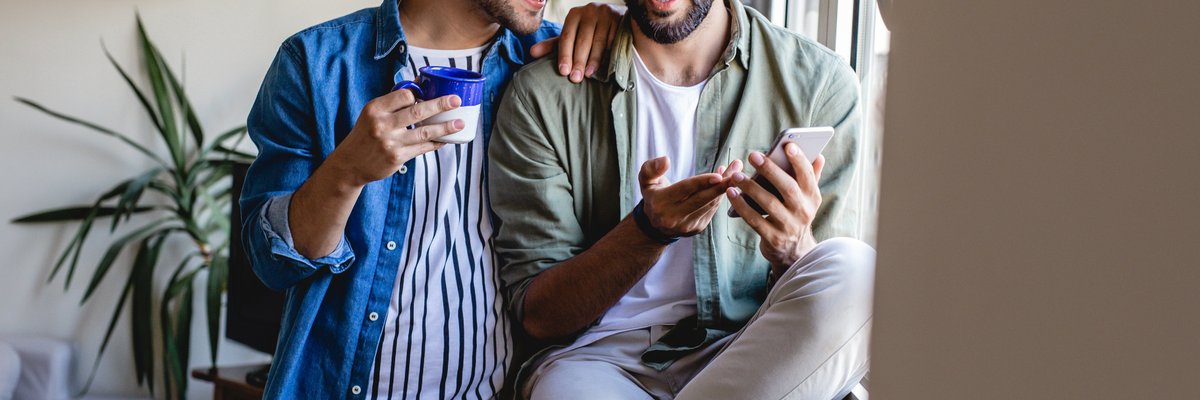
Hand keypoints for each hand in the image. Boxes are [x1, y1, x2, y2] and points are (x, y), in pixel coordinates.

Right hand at [328, 89, 464, 185]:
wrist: (350, 164)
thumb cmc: (366, 134)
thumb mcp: (372, 113)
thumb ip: (393, 102)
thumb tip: (421, 83)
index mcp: (375, 109)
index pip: (404, 95)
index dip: (419, 93)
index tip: (432, 92)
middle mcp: (382, 124)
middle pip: (417, 111)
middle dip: (440, 105)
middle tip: (456, 100)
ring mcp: (390, 142)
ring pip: (424, 132)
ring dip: (445, 127)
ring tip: (460, 123)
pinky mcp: (397, 158)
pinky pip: (422, 148)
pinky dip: (436, 143)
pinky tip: (446, 139)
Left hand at [529, 2, 625, 82]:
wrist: (615, 18)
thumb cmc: (589, 31)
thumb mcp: (571, 36)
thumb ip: (554, 45)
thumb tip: (532, 53)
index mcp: (574, 14)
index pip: (567, 36)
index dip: (564, 55)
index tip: (563, 72)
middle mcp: (590, 11)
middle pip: (582, 40)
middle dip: (578, 61)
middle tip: (575, 78)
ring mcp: (606, 14)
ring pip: (599, 41)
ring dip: (593, 60)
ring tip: (589, 75)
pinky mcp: (620, 20)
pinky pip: (613, 40)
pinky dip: (609, 54)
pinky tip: (605, 66)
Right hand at [638, 156, 734, 237]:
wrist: (655, 224)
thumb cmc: (653, 194)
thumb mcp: (645, 180)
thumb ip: (651, 168)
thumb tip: (665, 160)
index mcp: (660, 203)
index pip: (685, 190)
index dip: (703, 182)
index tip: (720, 174)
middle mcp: (673, 217)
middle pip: (702, 198)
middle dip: (722, 184)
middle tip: (737, 168)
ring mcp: (686, 225)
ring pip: (710, 204)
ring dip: (724, 187)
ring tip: (735, 171)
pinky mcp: (697, 228)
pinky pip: (712, 209)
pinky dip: (719, 195)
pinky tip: (725, 183)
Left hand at [725, 144, 825, 270]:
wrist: (794, 252)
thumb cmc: (796, 216)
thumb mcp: (807, 200)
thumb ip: (811, 177)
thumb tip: (819, 156)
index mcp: (813, 198)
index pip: (808, 176)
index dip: (799, 160)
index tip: (788, 145)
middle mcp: (803, 212)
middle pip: (787, 188)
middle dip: (770, 170)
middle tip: (754, 155)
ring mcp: (788, 226)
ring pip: (768, 203)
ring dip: (751, 187)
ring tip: (736, 175)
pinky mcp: (773, 238)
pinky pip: (754, 220)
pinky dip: (741, 206)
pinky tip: (731, 193)